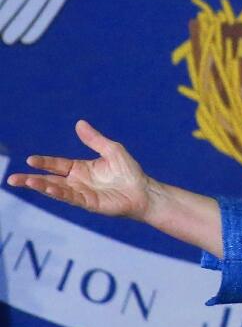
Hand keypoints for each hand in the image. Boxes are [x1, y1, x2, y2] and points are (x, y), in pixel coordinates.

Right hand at [6, 120, 154, 219]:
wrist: (143, 191)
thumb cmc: (129, 171)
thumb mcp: (111, 150)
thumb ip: (94, 139)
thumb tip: (79, 123)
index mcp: (80, 169)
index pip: (56, 164)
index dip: (44, 162)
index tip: (30, 159)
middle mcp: (77, 182)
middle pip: (49, 180)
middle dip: (31, 179)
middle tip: (12, 179)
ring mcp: (82, 193)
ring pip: (56, 190)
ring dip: (41, 186)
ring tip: (27, 182)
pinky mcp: (89, 203)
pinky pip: (71, 197)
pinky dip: (58, 193)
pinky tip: (47, 189)